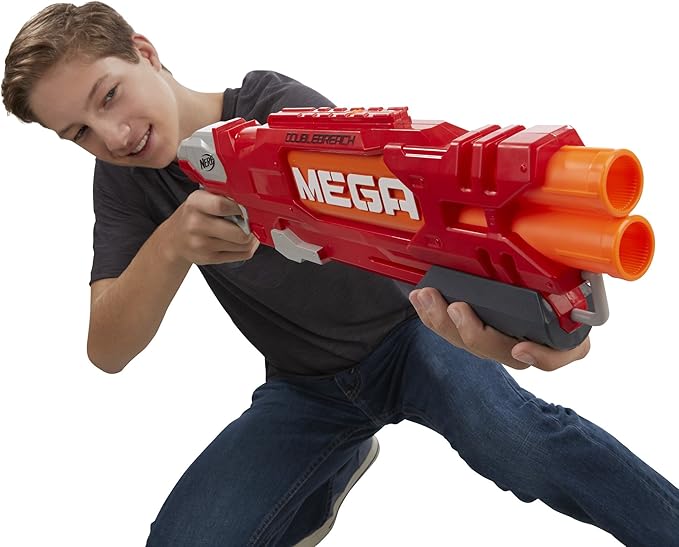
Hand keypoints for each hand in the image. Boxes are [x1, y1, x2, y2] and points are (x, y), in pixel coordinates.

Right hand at [160, 189, 258, 265]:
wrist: (174, 240)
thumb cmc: (193, 216)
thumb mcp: (202, 199)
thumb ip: (223, 198)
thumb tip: (251, 205)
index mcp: (195, 203)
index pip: (222, 205)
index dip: (241, 208)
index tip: (247, 208)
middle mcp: (196, 224)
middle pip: (239, 233)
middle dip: (250, 228)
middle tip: (252, 223)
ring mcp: (201, 244)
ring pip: (243, 245)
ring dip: (251, 239)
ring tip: (247, 232)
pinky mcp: (208, 258)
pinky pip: (241, 255)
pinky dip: (247, 249)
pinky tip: (242, 242)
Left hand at [409, 287, 589, 370]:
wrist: (539, 290)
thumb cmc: (559, 291)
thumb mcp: (576, 288)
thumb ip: (577, 283)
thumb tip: (582, 265)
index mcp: (559, 340)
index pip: (553, 357)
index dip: (539, 356)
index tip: (521, 347)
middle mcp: (527, 348)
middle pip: (497, 351)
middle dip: (471, 332)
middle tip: (456, 308)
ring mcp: (499, 343)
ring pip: (467, 343)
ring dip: (442, 321)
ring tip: (426, 298)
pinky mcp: (474, 333)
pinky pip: (451, 332)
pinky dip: (434, 316)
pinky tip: (422, 300)